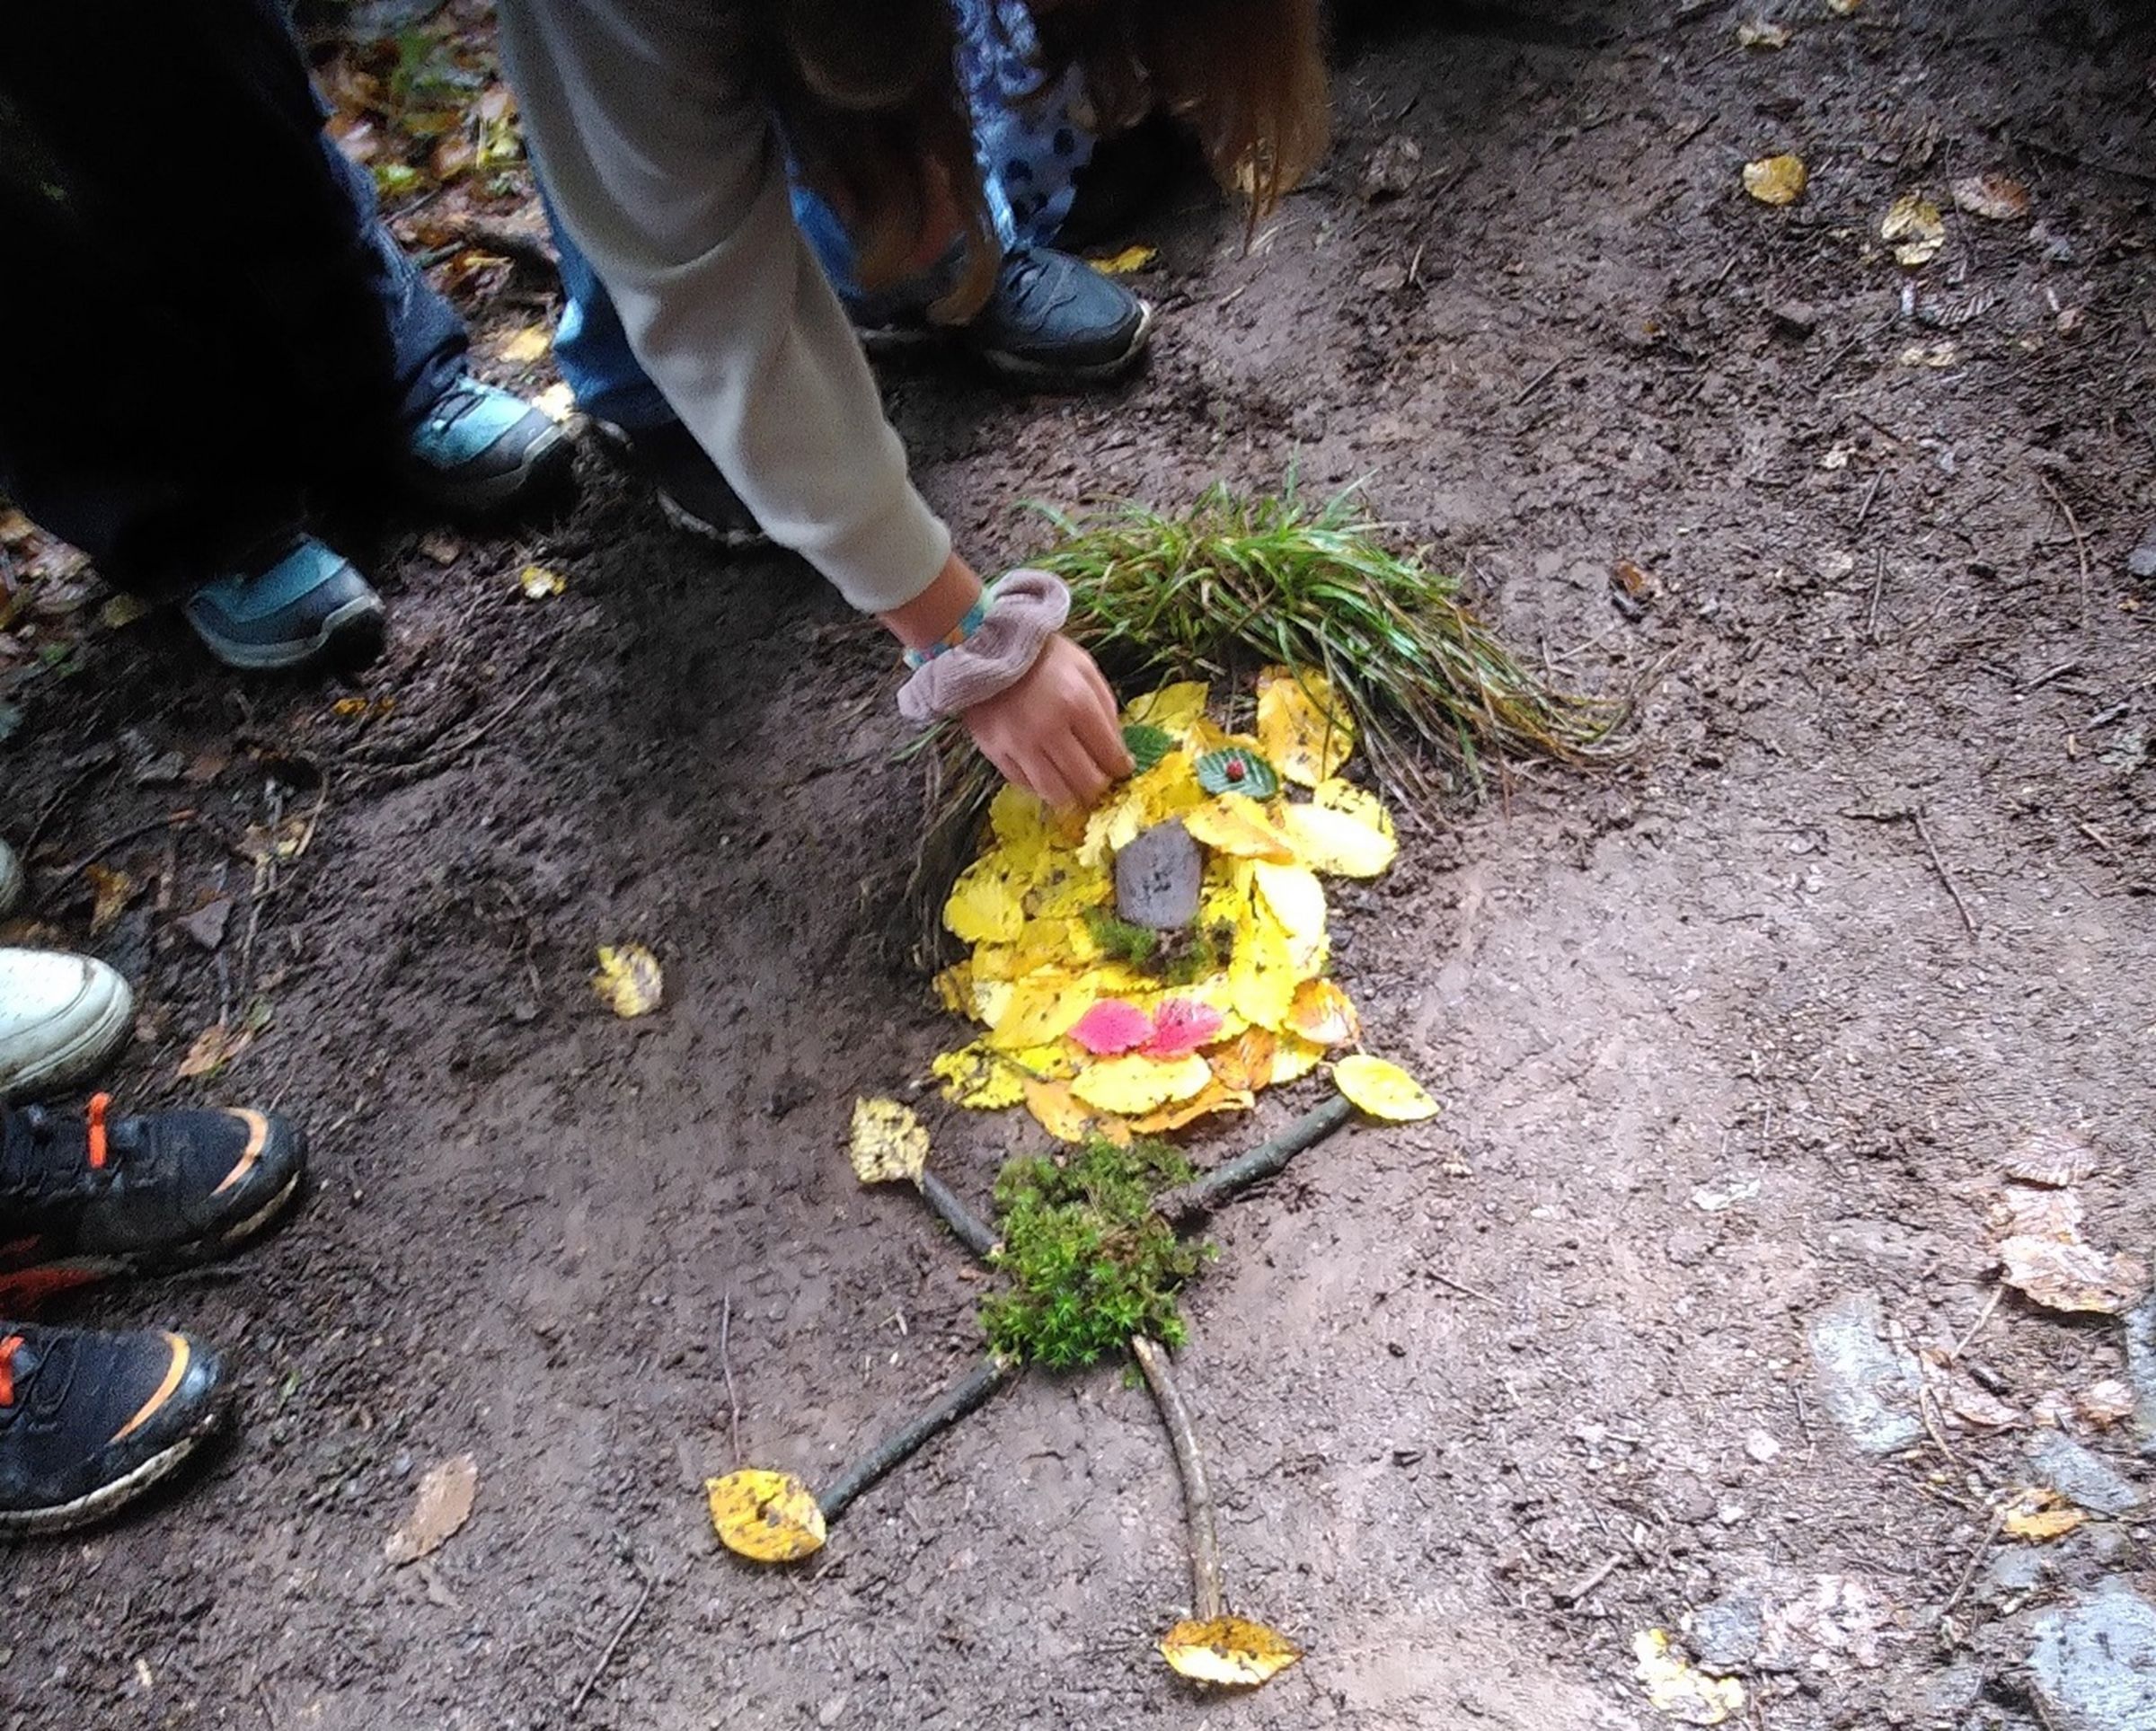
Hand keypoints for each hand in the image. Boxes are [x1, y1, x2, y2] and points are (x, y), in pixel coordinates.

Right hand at [963, 633, 1132, 808]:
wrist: (985, 646)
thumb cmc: (1042, 655)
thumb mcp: (1085, 669)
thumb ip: (1106, 709)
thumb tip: (1117, 750)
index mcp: (1076, 703)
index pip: (1109, 754)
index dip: (1121, 767)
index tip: (1121, 768)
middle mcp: (1048, 730)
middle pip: (1085, 781)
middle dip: (1099, 785)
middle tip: (1099, 778)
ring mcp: (1018, 744)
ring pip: (1054, 793)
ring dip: (1070, 795)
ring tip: (1074, 786)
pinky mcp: (994, 752)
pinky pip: (1023, 785)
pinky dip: (1040, 785)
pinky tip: (1047, 773)